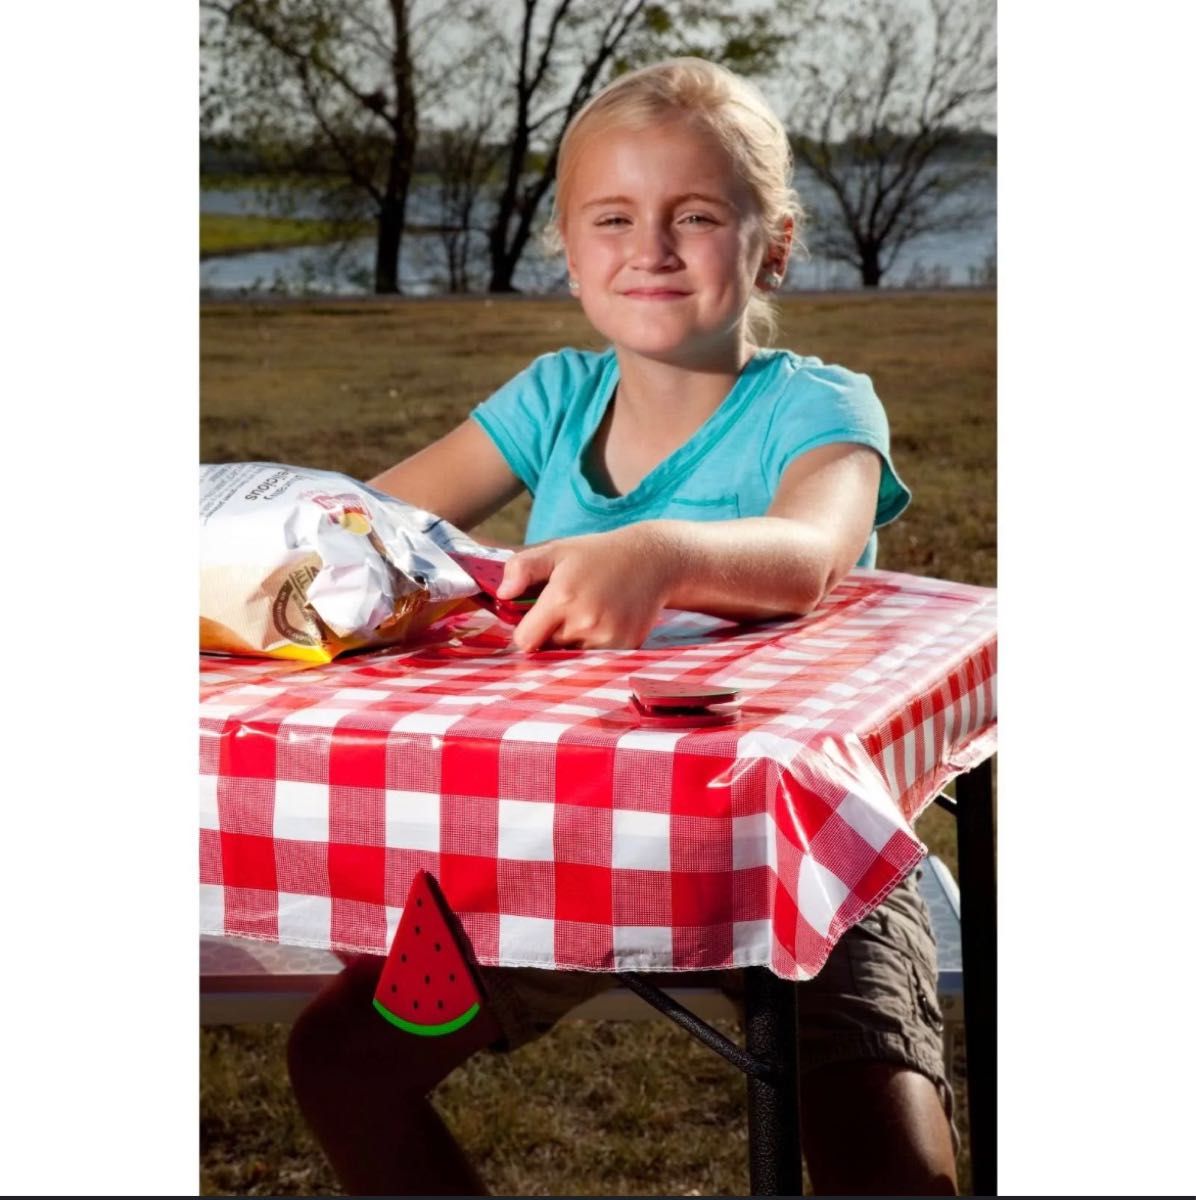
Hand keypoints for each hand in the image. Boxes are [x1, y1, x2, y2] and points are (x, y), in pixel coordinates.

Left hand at [497, 524, 677, 651]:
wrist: (653, 560)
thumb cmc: (598, 555)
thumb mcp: (556, 551)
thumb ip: (522, 568)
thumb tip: (502, 594)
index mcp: (562, 598)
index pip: (525, 640)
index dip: (526, 631)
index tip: (534, 618)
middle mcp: (585, 622)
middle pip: (550, 649)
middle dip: (552, 634)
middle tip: (569, 608)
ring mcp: (608, 637)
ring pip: (574, 655)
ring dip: (575, 641)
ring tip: (591, 611)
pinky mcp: (627, 646)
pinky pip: (598, 657)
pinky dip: (598, 644)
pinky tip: (607, 619)